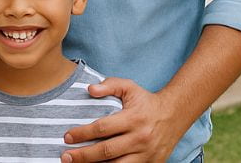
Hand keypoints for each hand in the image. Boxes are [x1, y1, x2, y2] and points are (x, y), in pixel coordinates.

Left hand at [61, 78, 182, 162]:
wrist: (175, 114)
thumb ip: (109, 85)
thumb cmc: (146, 101)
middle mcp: (140, 138)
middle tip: (65, 157)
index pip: (102, 128)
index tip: (67, 137)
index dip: (82, 133)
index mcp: (133, 118)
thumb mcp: (129, 87)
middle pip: (106, 151)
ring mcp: (146, 154)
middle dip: (83, 155)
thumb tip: (90, 89)